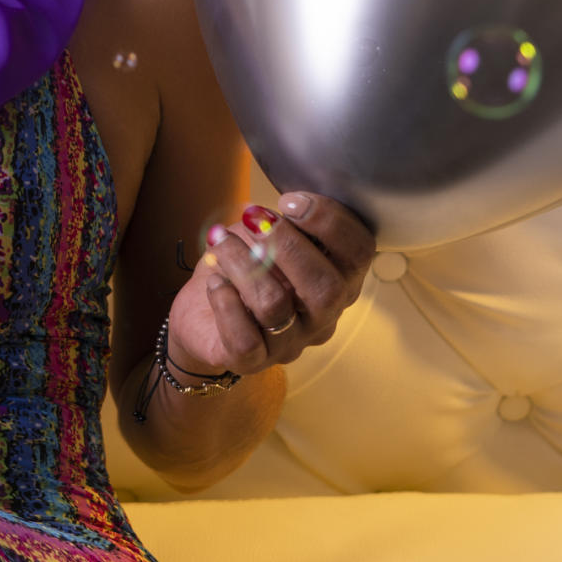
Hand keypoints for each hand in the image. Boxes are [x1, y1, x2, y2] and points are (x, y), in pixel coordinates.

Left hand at [166, 193, 375, 378]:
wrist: (202, 316)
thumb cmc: (244, 270)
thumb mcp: (265, 237)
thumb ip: (281, 223)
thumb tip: (272, 212)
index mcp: (338, 280)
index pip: (360, 253)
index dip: (331, 222)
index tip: (289, 200)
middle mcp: (322, 317)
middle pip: (328, 289)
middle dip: (290, 245)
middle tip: (254, 220)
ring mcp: (289, 343)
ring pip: (275, 306)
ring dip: (243, 263)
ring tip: (220, 240)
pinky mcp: (250, 361)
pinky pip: (244, 339)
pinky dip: (226, 303)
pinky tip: (215, 282)